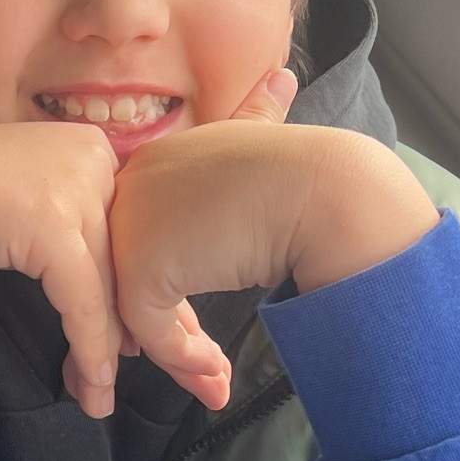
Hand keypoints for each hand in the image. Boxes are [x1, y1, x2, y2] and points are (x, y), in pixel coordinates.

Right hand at [0, 124, 230, 418]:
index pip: (135, 232)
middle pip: (134, 258)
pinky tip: (89, 385)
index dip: (148, 295)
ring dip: (112, 351)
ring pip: (112, 284)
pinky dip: (88, 348)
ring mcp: (72, 183)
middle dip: (152, 327)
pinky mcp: (49, 219)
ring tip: (102, 398)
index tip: (152, 348)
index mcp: (92, 149)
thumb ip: (77, 237)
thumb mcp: (30, 213)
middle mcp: (91, 156)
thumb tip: (124, 305)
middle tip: (172, 379)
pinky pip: (83, 298)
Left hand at [109, 67, 439, 391]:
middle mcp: (133, 186)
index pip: (148, 236)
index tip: (198, 324)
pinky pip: (150, 328)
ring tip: (215, 382)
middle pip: (132, 274)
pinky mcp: (140, 265)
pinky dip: (183, 358)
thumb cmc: (310, 171)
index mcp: (158, 158)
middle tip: (205, 368)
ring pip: (135, 308)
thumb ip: (258, 117)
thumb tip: (282, 78)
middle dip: (163, 330)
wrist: (328, 192)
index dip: (175, 284)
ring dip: (177, 355)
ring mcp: (131, 225)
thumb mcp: (269, 138)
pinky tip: (220, 372)